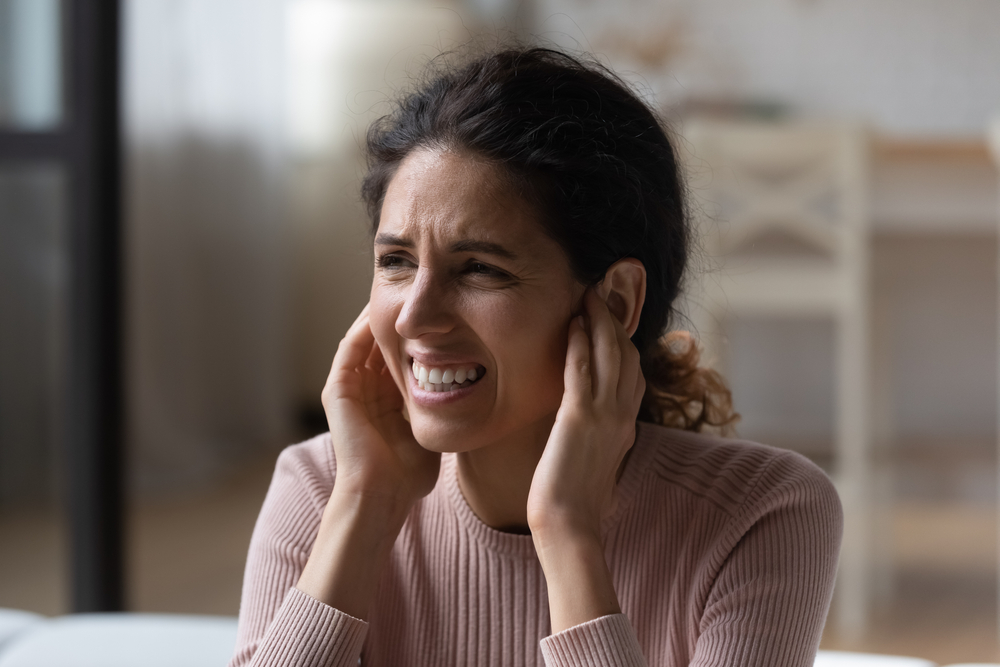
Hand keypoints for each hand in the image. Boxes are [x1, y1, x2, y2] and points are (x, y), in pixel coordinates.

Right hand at [321, 304, 439, 510]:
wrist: (382, 494)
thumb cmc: (409, 474)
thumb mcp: (432, 431)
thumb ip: (444, 412)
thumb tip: (475, 397)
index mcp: (387, 400)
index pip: (401, 356)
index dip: (418, 334)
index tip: (440, 314)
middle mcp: (366, 390)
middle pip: (381, 343)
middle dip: (399, 320)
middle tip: (418, 293)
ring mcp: (349, 389)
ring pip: (364, 340)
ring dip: (379, 317)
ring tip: (400, 294)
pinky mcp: (337, 390)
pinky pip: (349, 349)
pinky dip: (363, 329)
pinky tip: (380, 313)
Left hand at [526, 288, 644, 539]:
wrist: (570, 528)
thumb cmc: (575, 503)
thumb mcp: (596, 464)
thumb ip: (598, 441)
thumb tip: (592, 434)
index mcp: (625, 427)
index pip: (633, 374)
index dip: (626, 342)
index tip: (614, 318)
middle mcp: (622, 417)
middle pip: (627, 356)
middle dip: (616, 320)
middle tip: (602, 292)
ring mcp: (604, 417)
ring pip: (610, 356)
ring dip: (599, 321)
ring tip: (589, 294)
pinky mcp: (579, 420)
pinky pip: (582, 372)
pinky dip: (580, 344)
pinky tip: (572, 324)